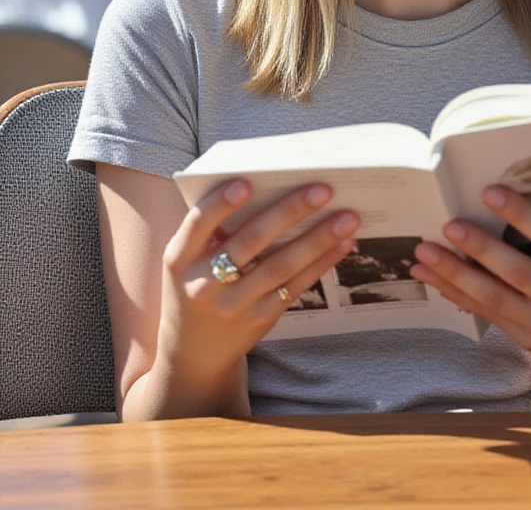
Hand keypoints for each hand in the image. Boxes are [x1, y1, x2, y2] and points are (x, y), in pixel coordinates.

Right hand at [157, 181, 358, 384]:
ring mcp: (234, 305)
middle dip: (289, 211)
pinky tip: (342, 243)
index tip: (246, 182)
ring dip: (318, 239)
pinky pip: (295, 287)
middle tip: (322, 189)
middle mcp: (204, 283)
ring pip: (281, 266)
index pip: (198, 224)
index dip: (220, 204)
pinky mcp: (260, 320)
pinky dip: (322, 263)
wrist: (192, 352)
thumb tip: (270, 187)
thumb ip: (213, 228)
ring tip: (347, 217)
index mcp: (180, 258)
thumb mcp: (187, 259)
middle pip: (250, 242)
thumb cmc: (195, 283)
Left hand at [410, 185, 530, 391]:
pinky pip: (488, 313)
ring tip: (424, 252)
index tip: (489, 192)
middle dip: (479, 248)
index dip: (521, 215)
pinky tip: (434, 277)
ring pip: (495, 298)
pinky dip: (458, 293)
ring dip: (454, 274)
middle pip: (518, 272)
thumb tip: (514, 197)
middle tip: (449, 224)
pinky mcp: (529, 342)